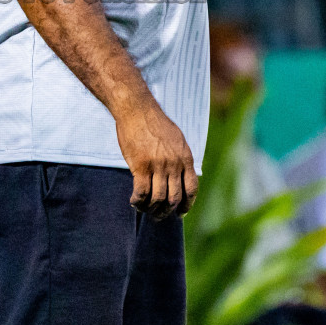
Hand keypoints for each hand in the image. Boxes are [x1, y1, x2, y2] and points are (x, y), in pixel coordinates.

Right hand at [114, 103, 197, 218]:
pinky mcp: (141, 166)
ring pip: (158, 199)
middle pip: (174, 198)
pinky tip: (134, 201)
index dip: (186, 205)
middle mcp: (174, 164)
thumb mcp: (176, 139)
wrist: (137, 109)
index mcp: (185, 157)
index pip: (191, 189)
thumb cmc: (154, 123)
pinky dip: (138, 201)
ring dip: (151, 209)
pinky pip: (142, 192)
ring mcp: (158, 166)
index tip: (180, 213)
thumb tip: (182, 175)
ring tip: (144, 210)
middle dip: (166, 211)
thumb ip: (180, 157)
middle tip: (158, 215)